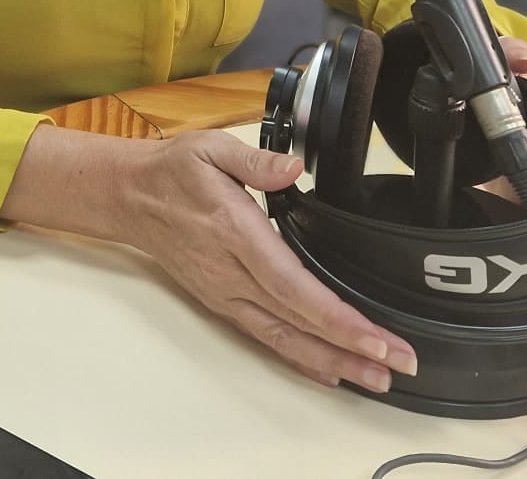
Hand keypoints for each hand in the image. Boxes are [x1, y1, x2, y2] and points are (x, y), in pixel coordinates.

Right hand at [116, 131, 417, 393]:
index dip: (335, 318)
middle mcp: (230, 273)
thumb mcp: (211, 148)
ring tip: (376, 378)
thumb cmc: (172, 172)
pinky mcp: (222, 302)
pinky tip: (330, 369)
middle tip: (397, 366)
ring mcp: (225, 293)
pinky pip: (266, 337)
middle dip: (351, 348)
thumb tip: (294, 168)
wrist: (129, 198)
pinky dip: (300, 357)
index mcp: (235, 232)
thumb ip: (255, 159)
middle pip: (297, 322)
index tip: (373, 338)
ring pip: (283, 339)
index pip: (291, 285)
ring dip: (332, 362)